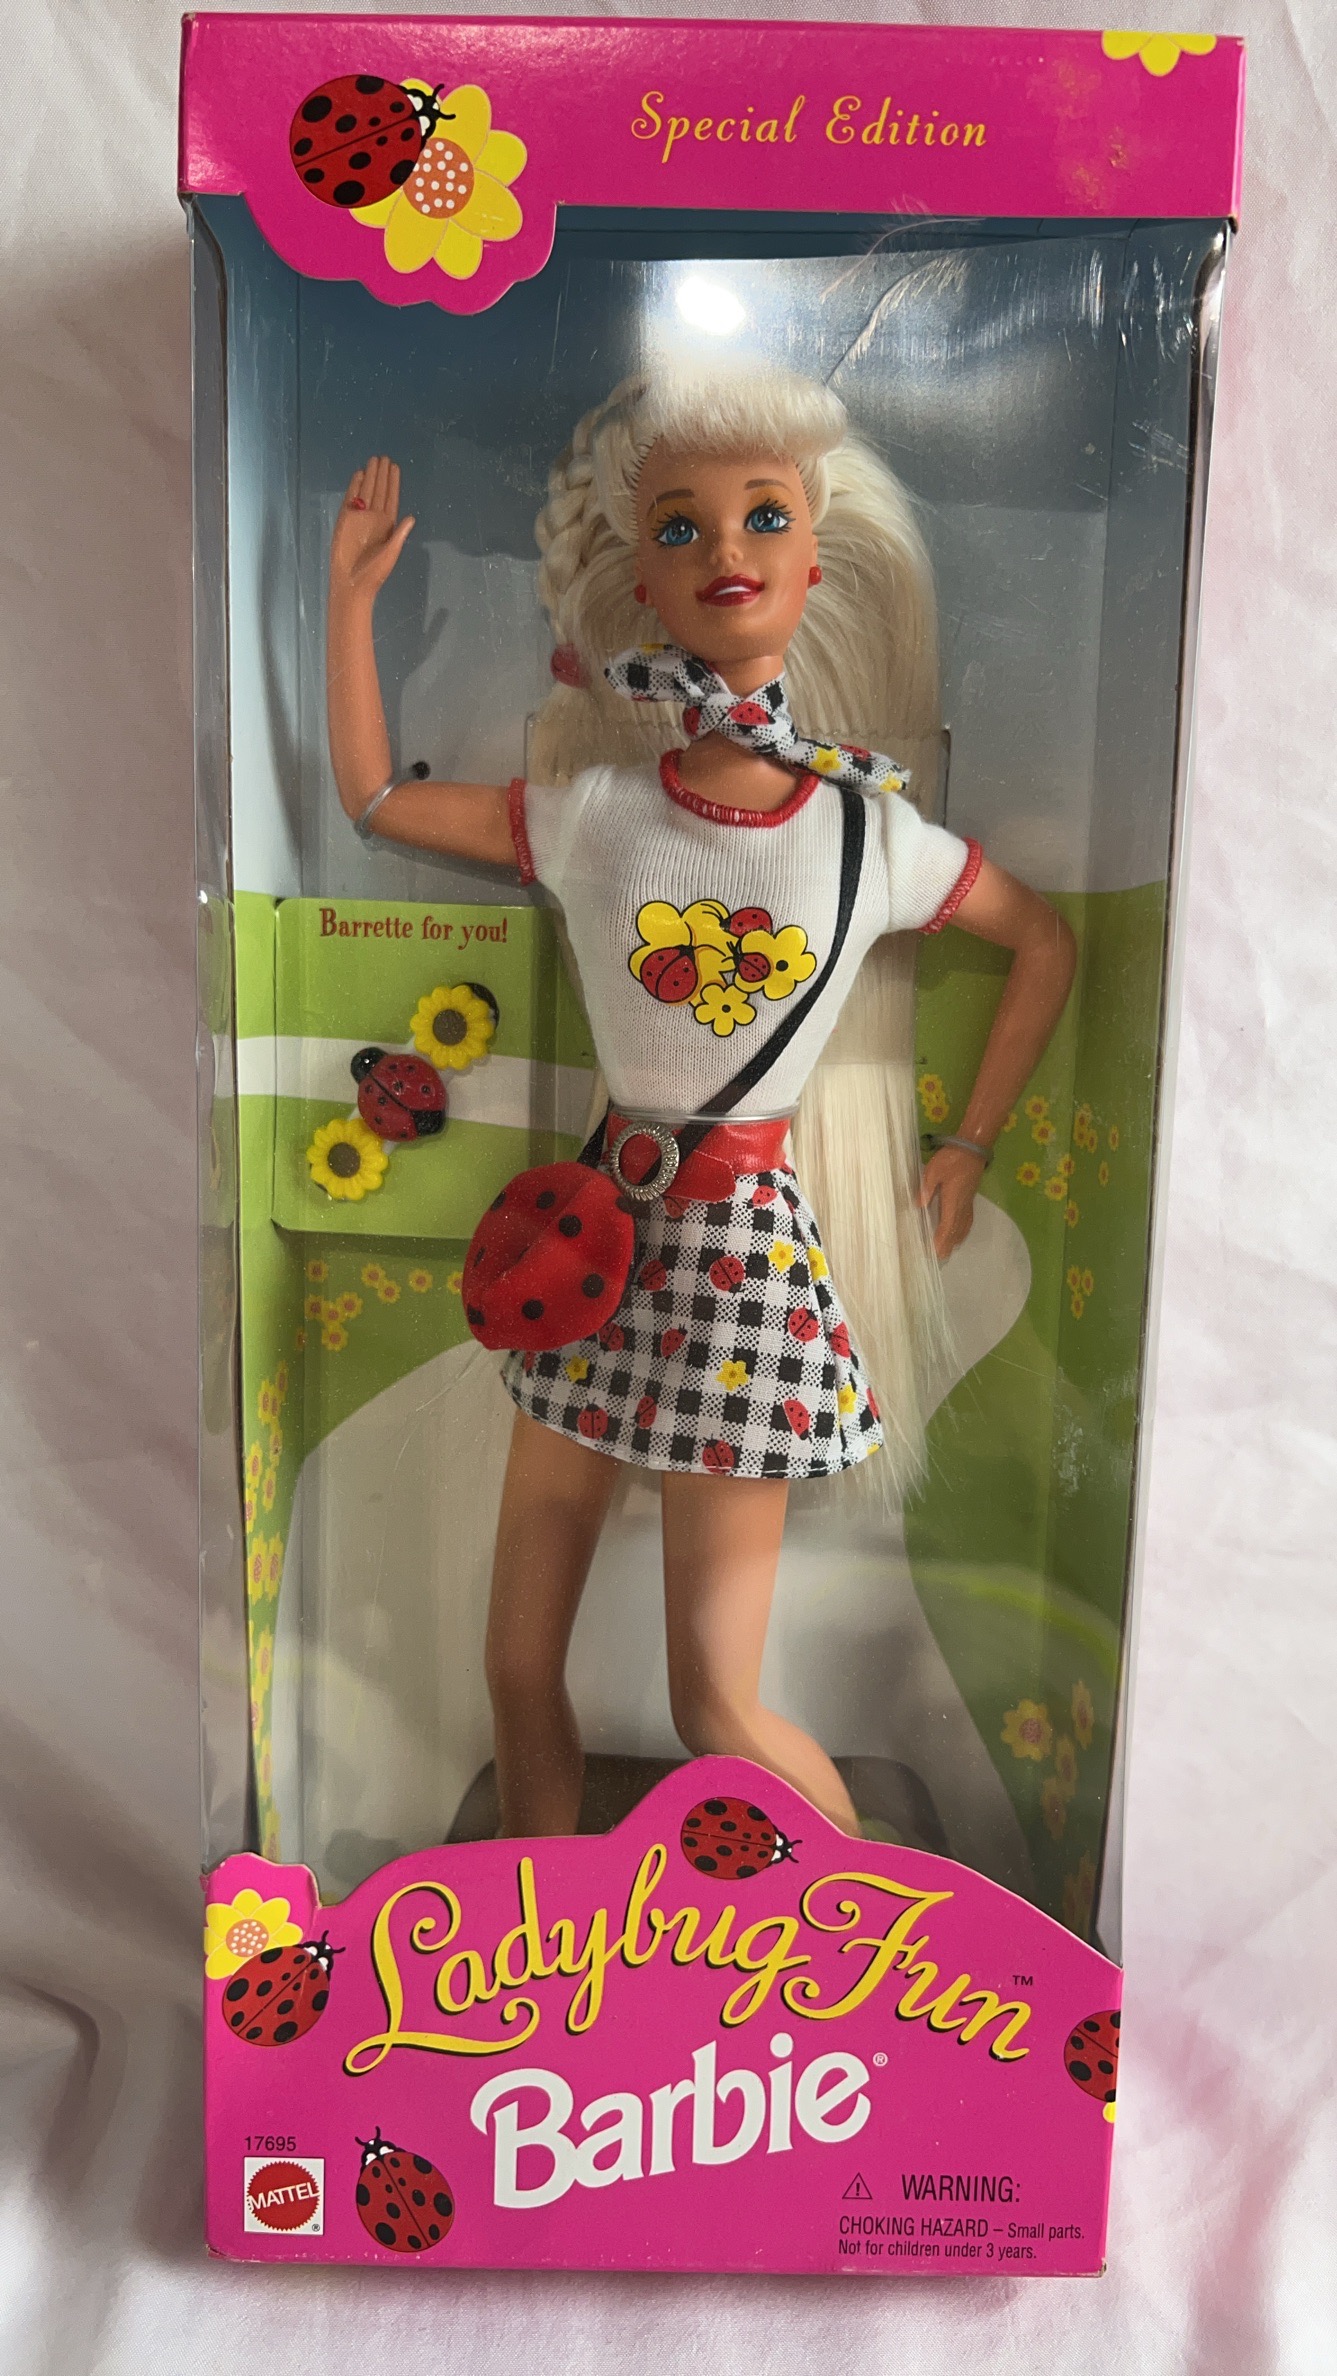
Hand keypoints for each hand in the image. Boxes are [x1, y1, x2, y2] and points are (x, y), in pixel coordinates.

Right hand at [330, 455, 413, 605]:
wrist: (351, 583)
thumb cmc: (374, 573)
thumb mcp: (390, 554)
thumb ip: (399, 535)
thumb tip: (412, 517)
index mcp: (388, 525)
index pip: (391, 498)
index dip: (393, 483)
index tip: (395, 467)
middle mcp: (374, 518)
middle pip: (379, 491)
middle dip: (381, 474)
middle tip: (384, 457)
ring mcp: (359, 518)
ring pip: (366, 492)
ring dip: (369, 477)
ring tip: (373, 460)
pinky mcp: (345, 520)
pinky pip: (350, 499)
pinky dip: (354, 487)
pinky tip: (359, 474)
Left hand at [916, 1143, 986, 1258]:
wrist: (973, 1149)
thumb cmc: (951, 1158)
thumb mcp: (934, 1169)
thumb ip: (927, 1187)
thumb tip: (918, 1204)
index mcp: (953, 1199)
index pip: (947, 1224)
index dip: (941, 1238)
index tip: (934, 1251)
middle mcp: (962, 1205)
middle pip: (956, 1229)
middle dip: (947, 1244)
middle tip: (939, 1258)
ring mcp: (968, 1203)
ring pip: (963, 1226)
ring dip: (955, 1239)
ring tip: (947, 1251)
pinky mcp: (970, 1199)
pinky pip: (968, 1220)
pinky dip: (963, 1231)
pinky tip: (960, 1235)